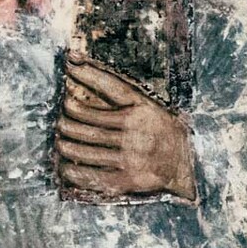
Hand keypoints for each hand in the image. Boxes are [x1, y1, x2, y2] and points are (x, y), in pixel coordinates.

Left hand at [55, 53, 195, 201]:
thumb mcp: (149, 106)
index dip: (88, 75)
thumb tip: (83, 69)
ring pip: (88, 151)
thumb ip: (120, 91)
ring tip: (60, 142)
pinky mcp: (129, 179)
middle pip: (90, 125)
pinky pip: (95, 176)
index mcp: (142, 111)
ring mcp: (132, 157)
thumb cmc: (162, 131)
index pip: (110, 87)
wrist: (186, 165)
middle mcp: (136, 133)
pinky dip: (76, 173)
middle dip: (68, 123)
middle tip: (59, 121)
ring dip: (68, 147)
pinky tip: (66, 168)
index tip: (69, 67)